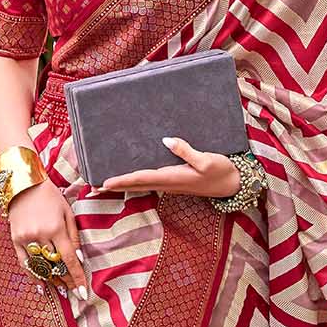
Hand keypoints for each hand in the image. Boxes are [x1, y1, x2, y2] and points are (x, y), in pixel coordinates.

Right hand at [6, 177, 90, 297]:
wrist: (24, 184)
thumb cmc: (51, 197)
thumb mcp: (68, 213)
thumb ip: (74, 237)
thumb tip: (79, 260)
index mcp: (56, 228)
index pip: (69, 259)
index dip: (77, 277)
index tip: (83, 292)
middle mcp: (40, 235)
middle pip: (55, 266)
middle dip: (66, 281)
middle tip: (74, 292)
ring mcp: (25, 239)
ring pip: (40, 266)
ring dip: (51, 280)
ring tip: (61, 289)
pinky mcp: (15, 239)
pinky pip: (24, 263)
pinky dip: (33, 276)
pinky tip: (41, 286)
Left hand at [100, 136, 240, 197]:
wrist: (233, 184)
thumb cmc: (221, 171)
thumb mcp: (207, 160)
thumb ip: (186, 151)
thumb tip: (166, 140)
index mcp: (173, 178)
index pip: (141, 179)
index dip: (122, 180)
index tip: (104, 182)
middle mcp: (168, 183)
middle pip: (136, 185)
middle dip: (115, 186)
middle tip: (93, 187)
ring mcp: (170, 183)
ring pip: (141, 184)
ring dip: (123, 184)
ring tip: (105, 183)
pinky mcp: (174, 181)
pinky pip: (149, 181)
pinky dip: (135, 181)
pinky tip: (130, 177)